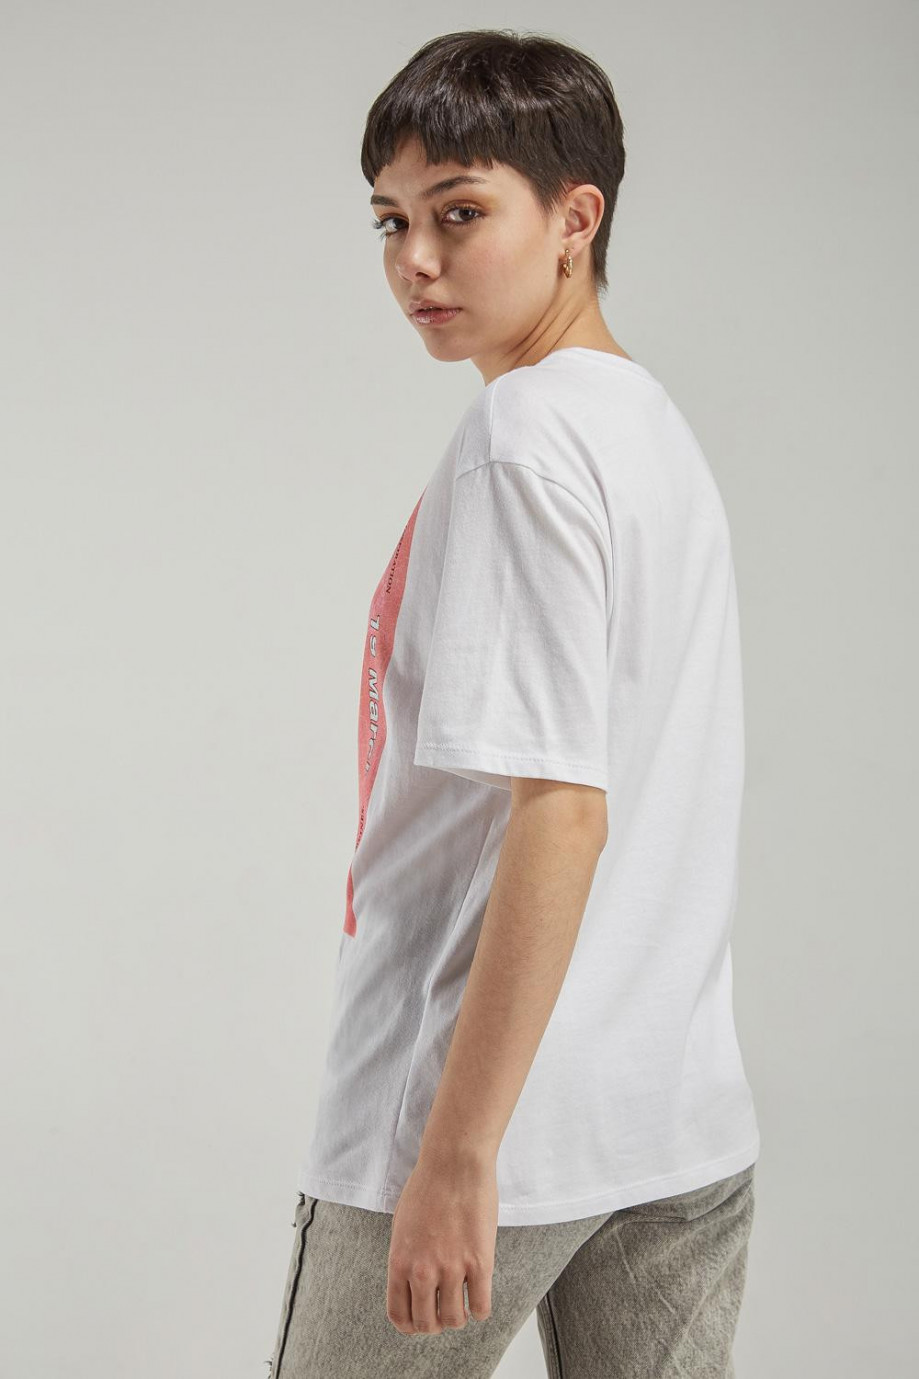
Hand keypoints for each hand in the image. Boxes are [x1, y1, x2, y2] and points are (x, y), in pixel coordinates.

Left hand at [386, 1152, 497, 1334]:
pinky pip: (481, 1307)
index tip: (421, 1320)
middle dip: (435, 1324)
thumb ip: (405, 1258)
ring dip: (459, 1317)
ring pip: (454, 1320)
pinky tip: (479, 1294)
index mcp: (399, 1261)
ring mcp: (452, 1268)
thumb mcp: (402, 1225)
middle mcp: (422, 1271)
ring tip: (463, 1301)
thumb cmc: (427, 1186)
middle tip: (444, 1310)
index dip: (411, 1325)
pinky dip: (480, 1309)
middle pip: (427, 1324)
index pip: (399, 1315)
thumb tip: (411, 1284)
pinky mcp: (480, 1262)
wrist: (454, 1162)